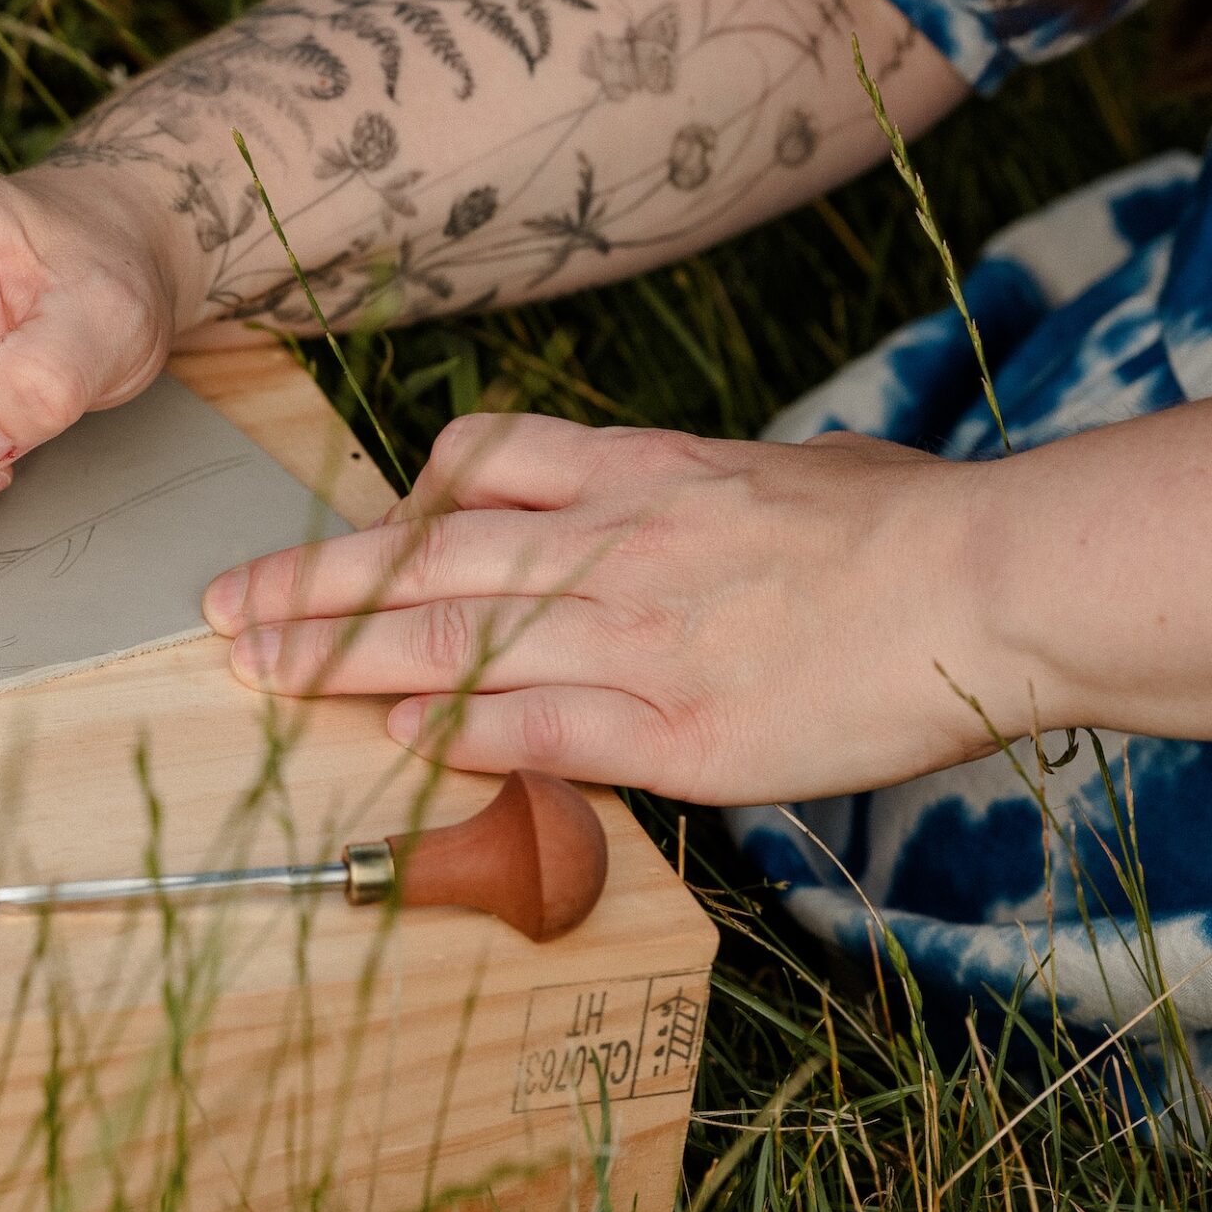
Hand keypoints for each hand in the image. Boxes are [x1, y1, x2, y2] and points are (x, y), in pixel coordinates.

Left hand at [199, 413, 1040, 804]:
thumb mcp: (782, 469)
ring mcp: (633, 634)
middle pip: (423, 556)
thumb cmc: (908, 521)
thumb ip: (701, 487)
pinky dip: (457, 733)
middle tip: (221, 604)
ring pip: (449, 639)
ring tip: (255, 670)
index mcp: (640, 471)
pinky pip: (534, 726)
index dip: (391, 506)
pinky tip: (399, 742)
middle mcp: (612, 543)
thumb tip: (684, 490)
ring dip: (338, 657)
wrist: (990, 580)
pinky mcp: (674, 729)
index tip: (339, 536)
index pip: (478, 470)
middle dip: (310, 582)